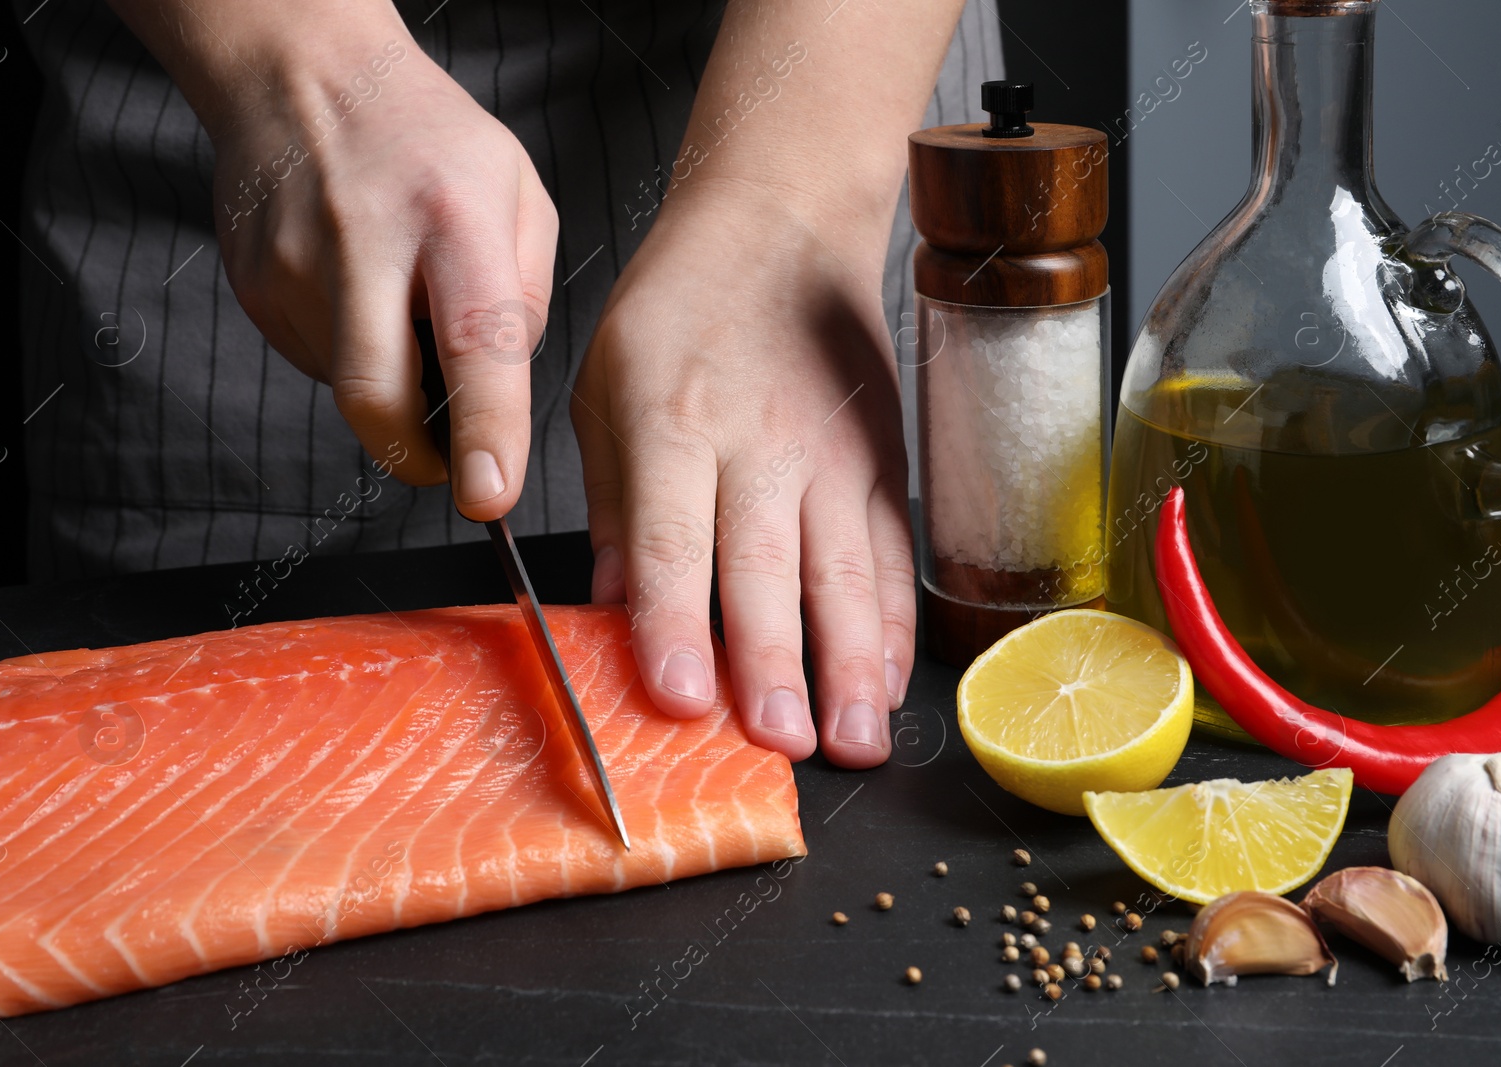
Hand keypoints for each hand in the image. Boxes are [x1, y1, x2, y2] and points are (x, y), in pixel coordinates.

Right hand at [207, 21, 555, 513]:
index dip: (483, 430)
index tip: (488, 493)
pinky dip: (349, 353)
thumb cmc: (427, 138)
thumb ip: (527, 297)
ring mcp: (296, 270)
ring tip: (398, 304)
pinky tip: (358, 293)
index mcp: (453, 220)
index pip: (474, 344)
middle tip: (447, 464)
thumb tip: (500, 394)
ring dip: (387, 384)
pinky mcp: (256, 290)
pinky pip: (315, 364)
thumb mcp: (520, 193)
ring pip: (347, 389)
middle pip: (374, 397)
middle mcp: (365, 245)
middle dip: (415, 457)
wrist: (303, 74)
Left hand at [573, 186, 914, 767]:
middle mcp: (757, 441)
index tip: (680, 696)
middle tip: (782, 743)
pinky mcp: (881, 460)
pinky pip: (891, 552)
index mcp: (670, 420)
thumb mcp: (605, 389)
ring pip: (846, 570)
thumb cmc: (679, 308)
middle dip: (777, 662)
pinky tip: (888, 680)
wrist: (784, 225)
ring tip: (853, 739)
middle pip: (769, 564)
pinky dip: (895, 621)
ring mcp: (831, 453)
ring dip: (852, 662)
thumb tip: (611, 608)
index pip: (674, 534)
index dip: (677, 620)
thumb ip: (612, 504)